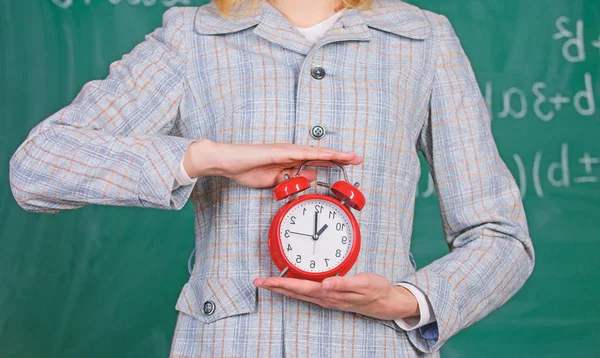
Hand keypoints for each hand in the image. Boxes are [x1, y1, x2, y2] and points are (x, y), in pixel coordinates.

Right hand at [183, 139, 361, 187]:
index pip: (317, 160)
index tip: (350, 163)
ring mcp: (285, 151)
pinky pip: (299, 154)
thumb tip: (309, 177)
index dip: (335, 161)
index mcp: (291, 160)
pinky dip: (314, 154)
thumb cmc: (248, 169)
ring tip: (349, 156)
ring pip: (314, 152)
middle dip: (340, 156)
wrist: (229, 162)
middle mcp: (291, 153)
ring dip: (332, 154)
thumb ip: (292, 179)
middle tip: (358, 158)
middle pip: (321, 154)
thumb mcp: (276, 181)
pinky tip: (326, 155)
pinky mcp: (278, 152)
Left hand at [253, 273, 419, 320]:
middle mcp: (325, 297)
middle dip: (275, 287)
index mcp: (329, 293)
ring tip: (269, 283)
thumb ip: (344, 283)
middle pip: (294, 292)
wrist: (386, 301)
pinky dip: (295, 288)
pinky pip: (307, 292)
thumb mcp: (364, 283)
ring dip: (283, 288)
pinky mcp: (330, 296)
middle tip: (258, 282)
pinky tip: (292, 285)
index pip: (298, 287)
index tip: (264, 281)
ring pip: (299, 293)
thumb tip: (325, 283)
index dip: (280, 284)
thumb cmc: (376, 290)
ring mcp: (327, 298)